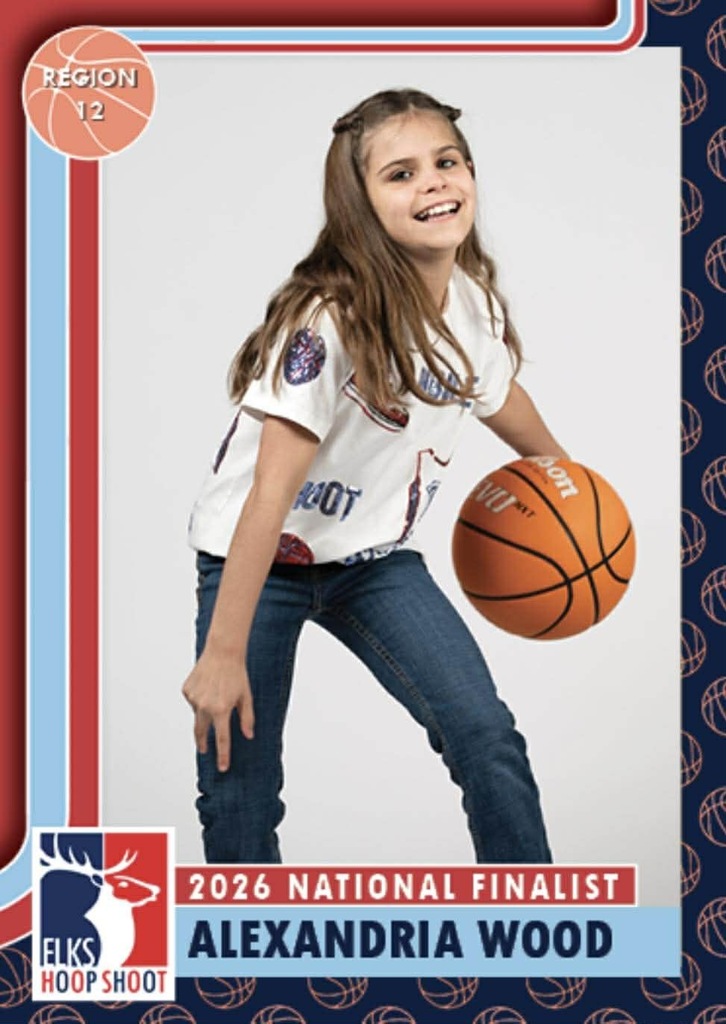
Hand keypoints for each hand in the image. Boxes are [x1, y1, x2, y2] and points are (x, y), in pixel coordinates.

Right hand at [182, 652, 254, 771]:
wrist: (223, 651)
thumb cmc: (237, 673)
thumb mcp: (246, 697)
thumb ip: (247, 718)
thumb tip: (248, 735)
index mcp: (221, 709)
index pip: (222, 739)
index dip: (223, 755)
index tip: (222, 767)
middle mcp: (205, 706)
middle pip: (201, 733)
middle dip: (203, 743)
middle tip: (205, 749)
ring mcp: (193, 698)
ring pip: (198, 714)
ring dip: (205, 711)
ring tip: (215, 695)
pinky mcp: (187, 690)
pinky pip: (193, 701)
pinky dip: (200, 699)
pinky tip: (208, 687)